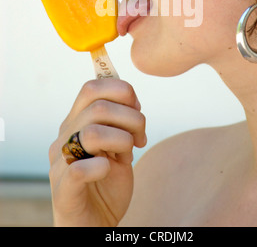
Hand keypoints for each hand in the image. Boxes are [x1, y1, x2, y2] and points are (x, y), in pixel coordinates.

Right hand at [49, 78, 146, 226]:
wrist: (94, 224)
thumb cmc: (106, 183)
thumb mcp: (116, 146)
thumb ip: (118, 122)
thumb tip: (130, 97)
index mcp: (75, 123)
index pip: (92, 88)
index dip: (121, 91)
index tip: (137, 108)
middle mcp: (64, 138)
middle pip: (98, 108)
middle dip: (132, 119)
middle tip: (140, 138)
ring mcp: (60, 164)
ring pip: (91, 134)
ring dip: (122, 141)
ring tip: (128, 156)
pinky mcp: (63, 191)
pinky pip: (78, 170)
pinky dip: (102, 167)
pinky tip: (110, 170)